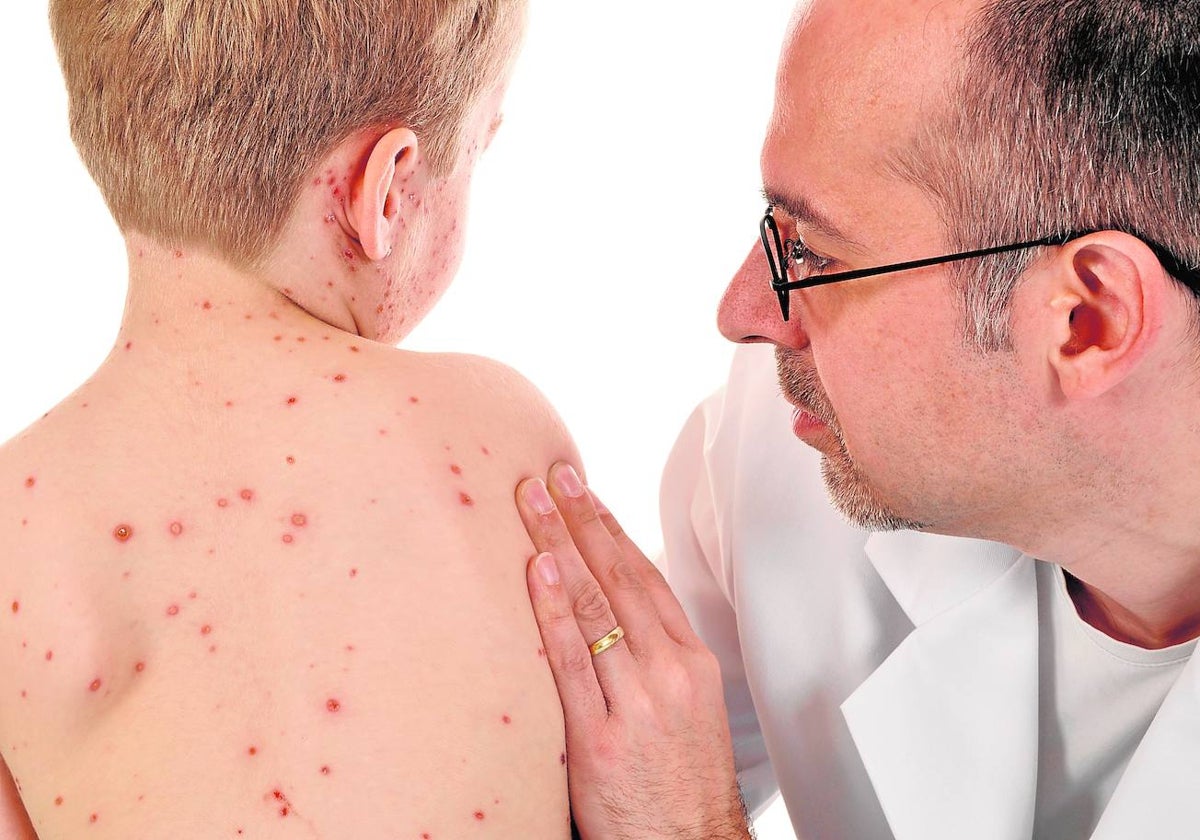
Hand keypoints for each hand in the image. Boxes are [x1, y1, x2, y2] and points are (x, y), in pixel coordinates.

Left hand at [516, 463, 750, 839]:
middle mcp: (668, 674)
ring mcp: (636, 703)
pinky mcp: (599, 738)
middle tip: (553, 475)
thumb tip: (615, 617)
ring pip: (595, 605)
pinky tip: (538, 570)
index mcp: (691, 664)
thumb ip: (655, 661)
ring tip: (533, 503)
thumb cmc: (683, 784)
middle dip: (583, 520)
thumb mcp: (688, 712)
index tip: (586, 493)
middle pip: (620, 578)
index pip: (647, 579)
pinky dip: (554, 609)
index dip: (613, 531)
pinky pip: (571, 660)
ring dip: (560, 546)